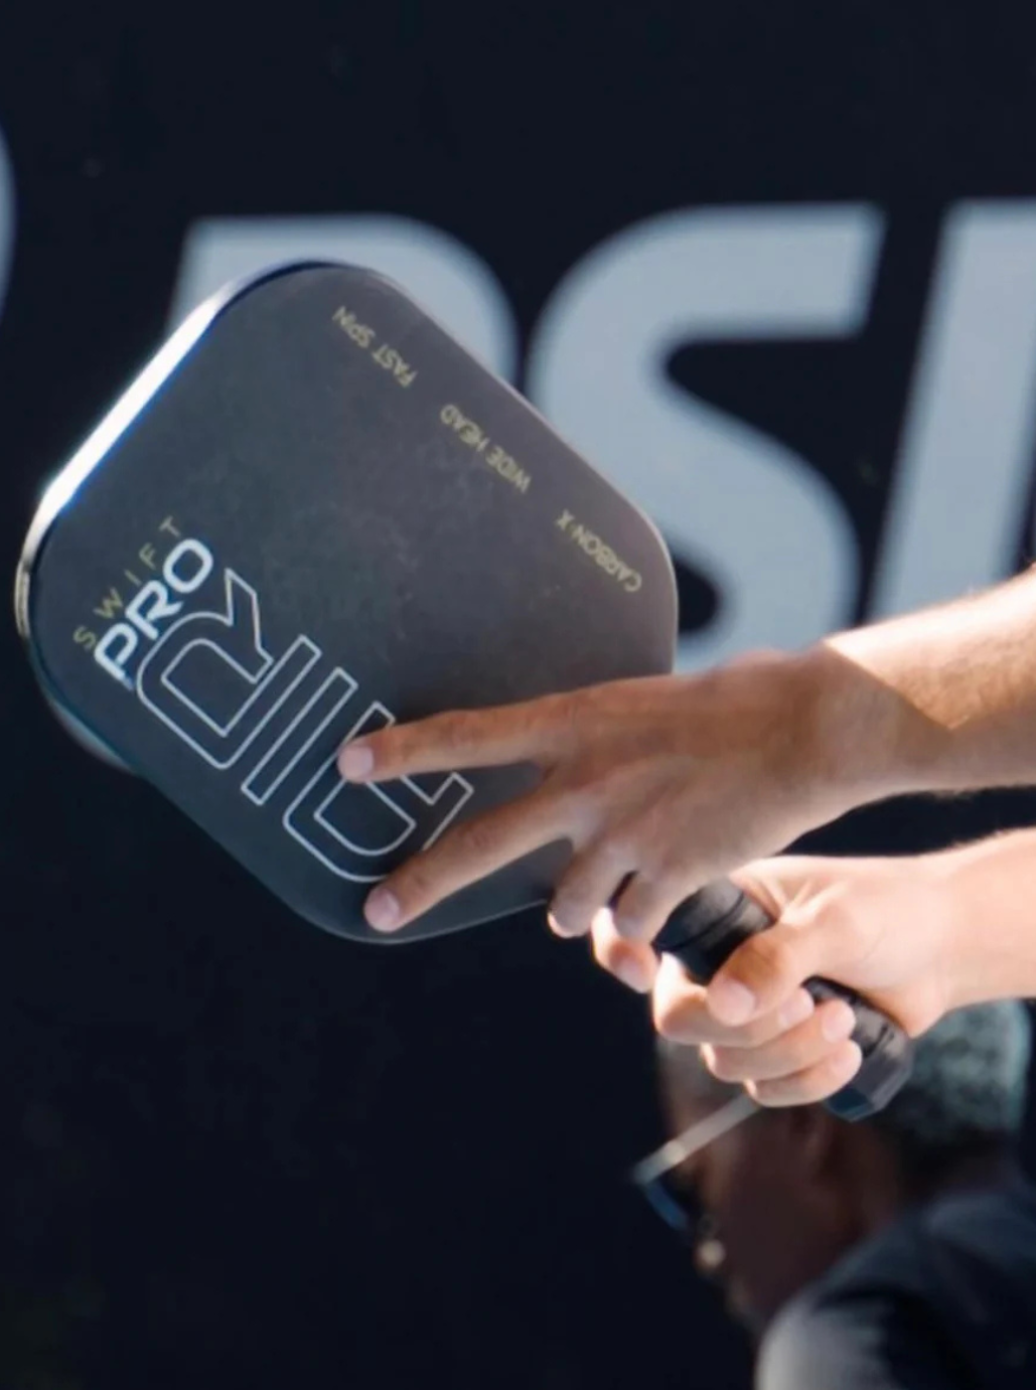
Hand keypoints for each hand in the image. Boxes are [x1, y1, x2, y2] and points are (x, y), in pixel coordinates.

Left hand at [337, 652, 846, 935]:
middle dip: (421, 882)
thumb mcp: (642, 703)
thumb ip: (592, 742)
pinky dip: (640, 926)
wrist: (807, 728)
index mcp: (575, 723)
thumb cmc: (734, 700)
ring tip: (609, 886)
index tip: (347, 762)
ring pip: (564, 905)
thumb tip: (569, 766)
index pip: (468, 735)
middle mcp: (585, 781)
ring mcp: (624, 833)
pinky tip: (666, 901)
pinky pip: (629, 927)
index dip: (404, 751)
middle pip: (481, 844)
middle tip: (374, 910)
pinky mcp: (668, 875)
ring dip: (578, 907)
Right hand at [598, 852, 959, 1106]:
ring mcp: (743, 1008)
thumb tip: (723, 1007)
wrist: (944, 947)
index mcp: (714, 904)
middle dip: (747, 1026)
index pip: (638, 923)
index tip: (641, 973)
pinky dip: (806, 1081)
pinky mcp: (776, 1050)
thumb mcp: (834, 921)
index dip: (618, 948)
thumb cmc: (885, 909)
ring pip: (723, 1061)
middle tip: (811, 1002)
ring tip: (845, 1018)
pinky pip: (763, 1089)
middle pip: (680, 1017)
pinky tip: (850, 1053)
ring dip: (788, 1054)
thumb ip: (779, 957)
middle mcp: (715, 959)